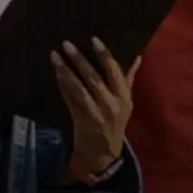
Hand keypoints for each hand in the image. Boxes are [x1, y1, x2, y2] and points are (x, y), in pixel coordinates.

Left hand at [53, 38, 136, 182]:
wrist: (103, 153)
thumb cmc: (115, 123)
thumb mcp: (126, 103)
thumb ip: (128, 80)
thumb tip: (137, 57)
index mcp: (124, 97)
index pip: (115, 71)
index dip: (104, 55)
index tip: (94, 39)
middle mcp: (112, 104)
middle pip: (94, 78)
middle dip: (79, 59)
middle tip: (67, 44)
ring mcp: (96, 113)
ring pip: (79, 88)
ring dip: (66, 71)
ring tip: (55, 56)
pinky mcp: (81, 120)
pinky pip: (71, 99)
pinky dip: (63, 86)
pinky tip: (57, 74)